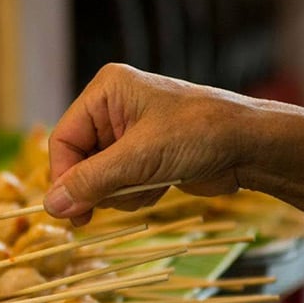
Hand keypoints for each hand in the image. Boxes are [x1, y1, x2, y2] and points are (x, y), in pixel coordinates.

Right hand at [43, 64, 246, 225]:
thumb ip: (91, 182)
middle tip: (108, 206)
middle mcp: (112, 108)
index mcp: (106, 92)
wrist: (252, 146)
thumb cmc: (199, 135)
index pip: (63, 139)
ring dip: (120, 192)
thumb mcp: (139, 159)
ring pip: (98, 178)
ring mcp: (128, 133)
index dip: (64, 176)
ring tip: (152, 184)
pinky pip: (120, 184)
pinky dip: (136, 193)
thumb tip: (51, 206)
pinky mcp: (144, 156)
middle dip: (98, 186)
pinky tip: (162, 185)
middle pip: (78, 161)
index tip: (70, 210)